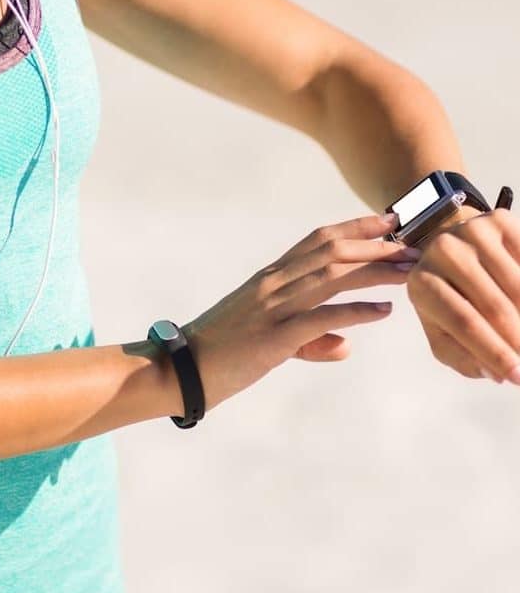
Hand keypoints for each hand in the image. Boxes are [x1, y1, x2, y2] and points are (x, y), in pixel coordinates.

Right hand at [181, 213, 417, 409]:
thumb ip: (309, 339)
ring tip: (409, 272)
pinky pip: (322, 317)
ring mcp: (271, 309)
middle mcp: (272, 285)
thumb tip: (345, 346)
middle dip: (377, 246)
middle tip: (413, 246)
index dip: (356, 227)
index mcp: (268, 279)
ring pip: (331, 276)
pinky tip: (383, 311)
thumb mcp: (267, 340)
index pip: (318, 241)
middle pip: (331, 251)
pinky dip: (356, 311)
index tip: (390, 221)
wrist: (179, 370)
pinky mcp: (272, 338)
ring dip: (376, 271)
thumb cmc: (220, 354)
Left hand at [406, 208, 519, 382]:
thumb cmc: (448, 297)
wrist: (453, 249)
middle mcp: (442, 252)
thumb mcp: (441, 328)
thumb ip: (461, 355)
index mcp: (421, 284)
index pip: (465, 324)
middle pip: (495, 306)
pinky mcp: (500, 219)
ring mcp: (472, 232)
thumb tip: (494, 372)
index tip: (519, 378)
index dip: (496, 353)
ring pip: (518, 285)